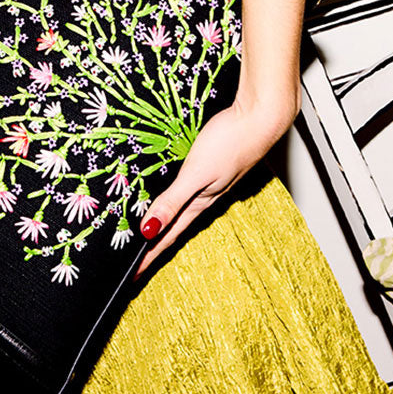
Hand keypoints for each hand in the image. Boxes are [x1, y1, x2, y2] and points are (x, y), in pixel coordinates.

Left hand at [135, 87, 297, 275]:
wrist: (260, 117)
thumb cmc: (231, 142)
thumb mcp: (195, 174)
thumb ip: (173, 200)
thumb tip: (149, 229)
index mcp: (199, 203)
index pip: (168, 236)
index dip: (150, 255)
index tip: (133, 275)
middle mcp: (204, 196)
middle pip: (173, 226)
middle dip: (155, 245)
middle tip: (137, 263)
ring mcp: (209, 183)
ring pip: (180, 210)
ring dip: (164, 224)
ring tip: (149, 237)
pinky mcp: (210, 167)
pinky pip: (186, 191)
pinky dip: (173, 201)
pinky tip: (171, 197)